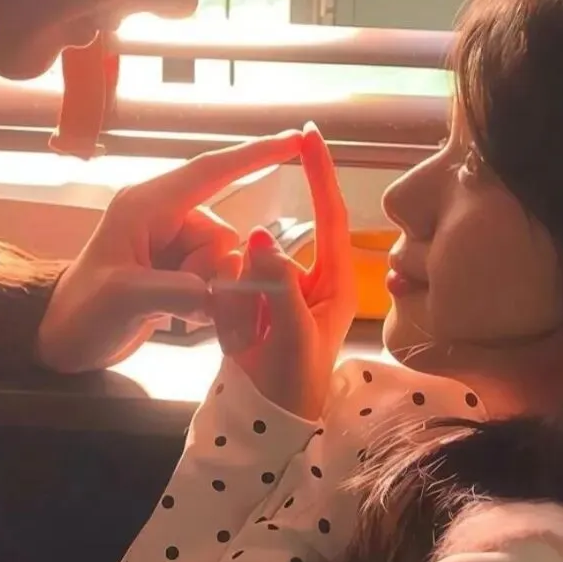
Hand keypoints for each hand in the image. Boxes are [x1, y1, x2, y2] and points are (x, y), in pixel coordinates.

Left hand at [36, 131, 302, 372]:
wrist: (60, 342)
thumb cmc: (81, 313)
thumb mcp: (124, 298)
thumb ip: (177, 288)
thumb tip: (221, 291)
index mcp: (146, 206)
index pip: (210, 171)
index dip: (255, 155)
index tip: (295, 140)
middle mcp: (163, 218)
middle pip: (223, 233)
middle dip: (214, 272)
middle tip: (182, 302)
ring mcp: (170, 245)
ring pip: (223, 261)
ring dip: (209, 292)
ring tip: (173, 312)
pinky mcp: (176, 270)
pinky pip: (215, 279)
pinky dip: (207, 302)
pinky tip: (177, 317)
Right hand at [211, 125, 356, 419]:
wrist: (272, 426)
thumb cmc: (296, 386)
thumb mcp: (292, 336)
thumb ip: (277, 286)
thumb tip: (259, 237)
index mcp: (334, 281)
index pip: (330, 215)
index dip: (321, 173)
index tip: (310, 134)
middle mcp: (308, 280)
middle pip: (274, 247)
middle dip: (255, 282)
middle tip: (255, 323)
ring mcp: (278, 294)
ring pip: (245, 268)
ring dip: (240, 306)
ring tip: (251, 347)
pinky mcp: (252, 307)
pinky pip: (229, 291)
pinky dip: (227, 314)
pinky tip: (240, 347)